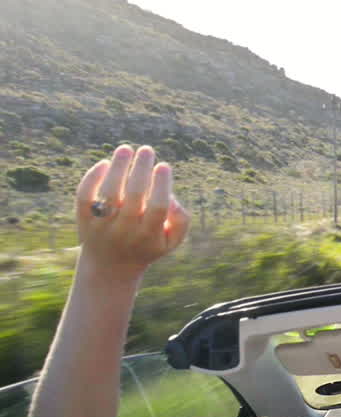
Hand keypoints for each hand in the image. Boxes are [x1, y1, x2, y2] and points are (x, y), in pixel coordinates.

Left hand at [75, 144, 189, 277]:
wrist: (110, 267)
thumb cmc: (147, 246)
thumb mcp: (171, 241)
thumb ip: (180, 220)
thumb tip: (171, 196)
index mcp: (149, 235)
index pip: (158, 207)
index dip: (161, 185)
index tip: (164, 165)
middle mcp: (125, 231)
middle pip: (133, 196)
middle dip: (141, 169)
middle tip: (147, 150)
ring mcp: (102, 226)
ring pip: (108, 193)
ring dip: (117, 168)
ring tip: (126, 149)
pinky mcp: (83, 220)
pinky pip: (84, 196)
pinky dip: (92, 178)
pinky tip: (105, 163)